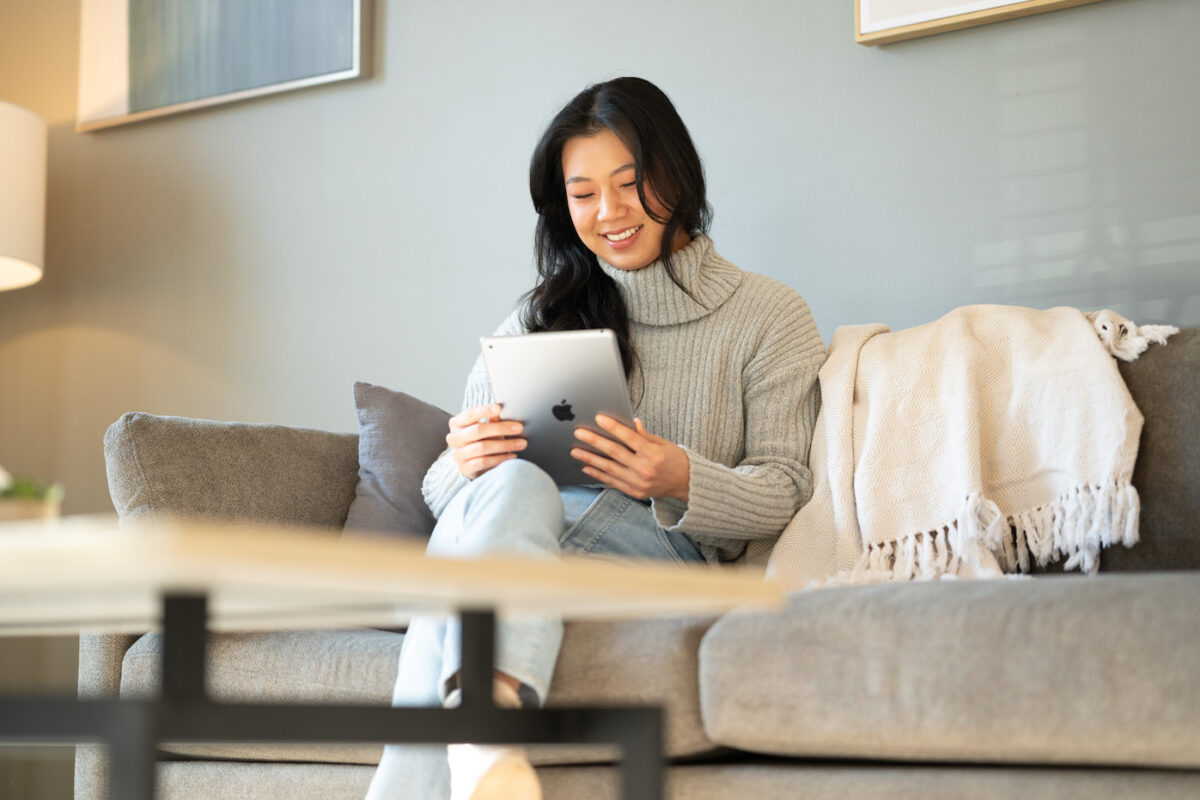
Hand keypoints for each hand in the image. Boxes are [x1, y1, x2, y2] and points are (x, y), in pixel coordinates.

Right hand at [446, 404, 526, 478]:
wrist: (471, 463)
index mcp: (456, 424)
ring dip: (505, 445)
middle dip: (501, 428)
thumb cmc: (480, 441)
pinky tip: (512, 456)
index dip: (484, 410)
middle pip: (478, 430)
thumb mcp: (485, 428)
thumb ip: (491, 420)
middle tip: (519, 428)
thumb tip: (500, 411)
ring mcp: (458, 454)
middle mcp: (454, 438)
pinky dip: (500, 459)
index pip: (470, 414)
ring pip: (482, 447)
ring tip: (521, 443)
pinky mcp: (464, 468)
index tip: (499, 408)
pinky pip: (484, 462)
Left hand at [571, 416, 689, 501]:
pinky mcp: (634, 492)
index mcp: (653, 455)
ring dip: (590, 459)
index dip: (613, 427)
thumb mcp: (663, 444)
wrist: (686, 484)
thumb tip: (630, 423)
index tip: (599, 418)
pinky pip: (612, 481)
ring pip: (609, 468)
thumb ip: (644, 435)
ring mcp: (638, 483)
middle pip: (614, 453)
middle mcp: (644, 470)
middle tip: (579, 433)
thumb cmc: (676, 461)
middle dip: (594, 441)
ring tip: (575, 451)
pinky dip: (598, 474)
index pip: (629, 438)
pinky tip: (586, 466)